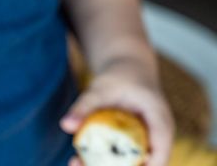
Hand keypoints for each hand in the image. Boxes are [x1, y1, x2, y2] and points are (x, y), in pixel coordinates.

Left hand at [59, 65, 173, 165]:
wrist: (129, 69)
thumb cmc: (119, 76)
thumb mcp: (100, 88)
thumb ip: (84, 106)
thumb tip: (65, 125)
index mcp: (160, 122)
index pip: (160, 153)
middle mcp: (158, 137)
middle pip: (146, 163)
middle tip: (79, 165)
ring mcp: (148, 142)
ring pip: (133, 163)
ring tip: (75, 163)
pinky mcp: (136, 144)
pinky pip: (123, 158)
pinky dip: (104, 160)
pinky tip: (79, 159)